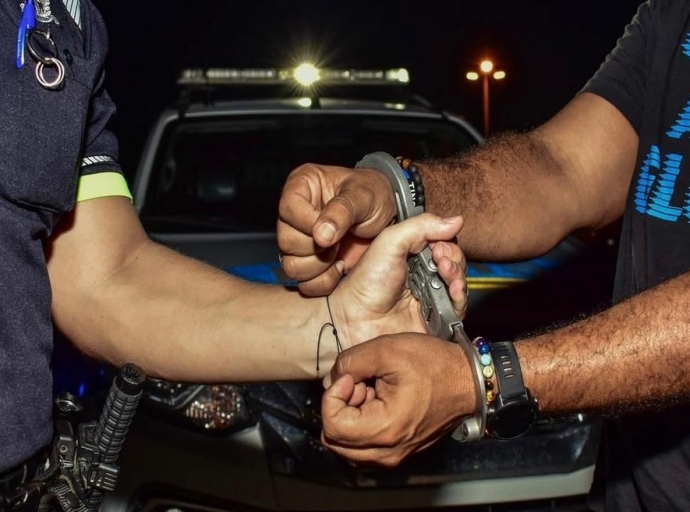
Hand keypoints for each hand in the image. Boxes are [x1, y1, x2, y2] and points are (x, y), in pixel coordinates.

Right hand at [278, 163, 395, 295]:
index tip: (335, 231)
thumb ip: (342, 212)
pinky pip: (301, 280)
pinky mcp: (305, 260)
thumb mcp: (364, 196)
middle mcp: (294, 212)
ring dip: (318, 265)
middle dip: (317, 247)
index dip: (309, 224)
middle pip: (286, 240)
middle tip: (341, 240)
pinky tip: (339, 266)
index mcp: (301, 185)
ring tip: (339, 253)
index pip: (288, 209)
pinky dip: (321, 280)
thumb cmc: (375, 197)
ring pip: (290, 264)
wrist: (387, 220)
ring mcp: (296, 238)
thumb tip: (321, 235)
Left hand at [321, 333, 475, 466]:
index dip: (333, 397)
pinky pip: (364, 446)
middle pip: (334, 440)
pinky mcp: (399, 451)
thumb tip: (333, 379)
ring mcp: (395, 455)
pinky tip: (378, 401)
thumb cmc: (434, 365)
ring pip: (347, 445)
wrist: (469, 381)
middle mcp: (388, 452)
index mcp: (385, 430)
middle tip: (360, 385)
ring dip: (350, 417)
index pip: (332, 426)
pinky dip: (362, 424)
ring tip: (370, 392)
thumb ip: (350, 362)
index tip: (351, 378)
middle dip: (340, 408)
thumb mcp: (386, 349)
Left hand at [329, 213, 466, 347]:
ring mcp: (433, 297)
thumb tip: (457, 220)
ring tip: (446, 273)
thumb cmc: (367, 281)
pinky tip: (453, 291)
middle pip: (456, 263)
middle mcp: (426, 275)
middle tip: (441, 261)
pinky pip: (458, 308)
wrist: (356, 318)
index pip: (445, 244)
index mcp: (415, 255)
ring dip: (458, 276)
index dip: (447, 244)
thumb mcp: (391, 242)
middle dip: (454, 259)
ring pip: (460, 284)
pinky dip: (460, 298)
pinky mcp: (437, 319)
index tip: (438, 247)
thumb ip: (421, 226)